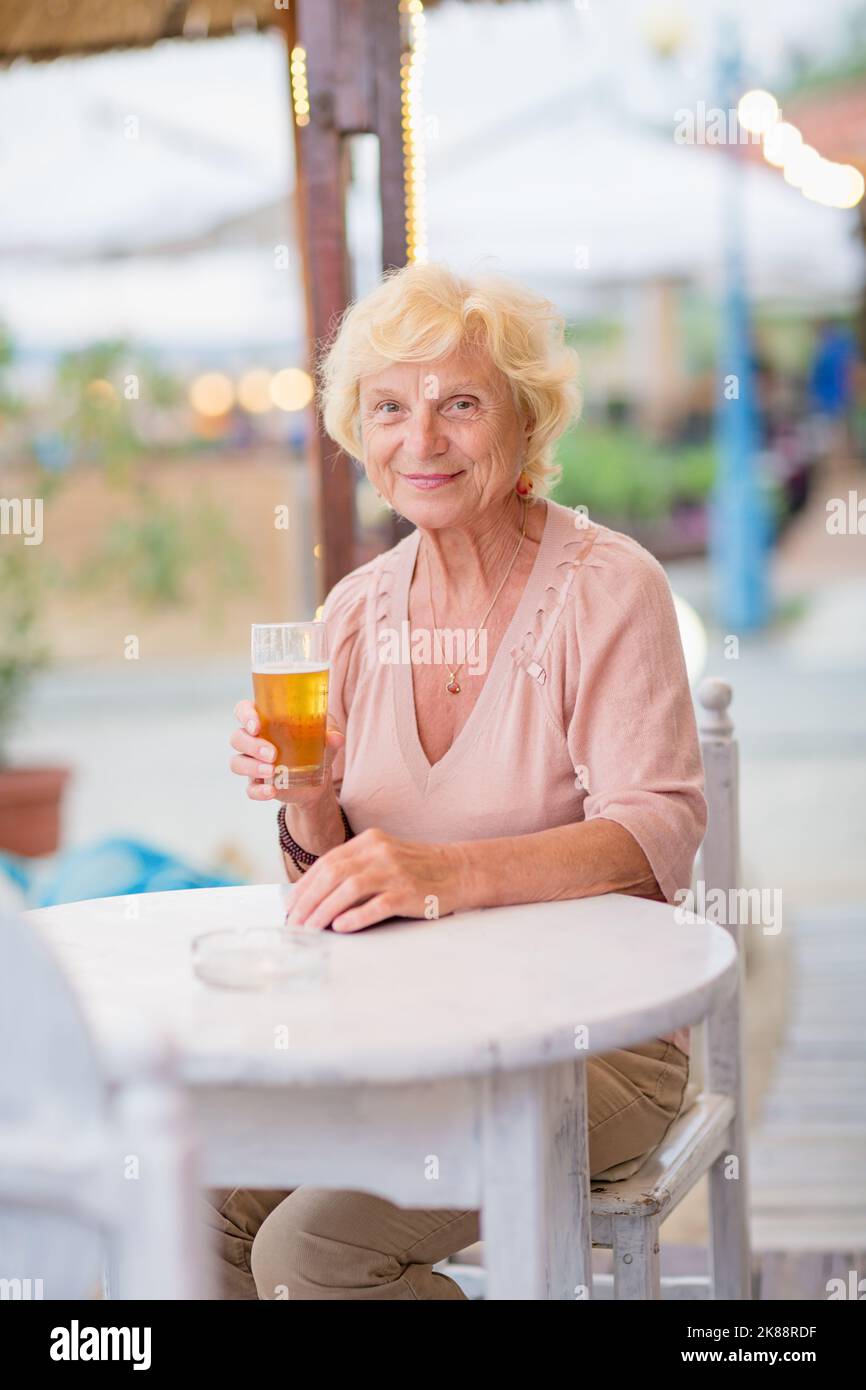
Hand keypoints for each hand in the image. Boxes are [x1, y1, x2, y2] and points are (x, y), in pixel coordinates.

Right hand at [229, 698, 344, 806]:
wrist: (319, 779)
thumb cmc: (318, 745)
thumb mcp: (327, 736)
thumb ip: (331, 733)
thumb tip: (335, 738)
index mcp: (266, 720)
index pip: (243, 710)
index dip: (245, 715)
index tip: (256, 725)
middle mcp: (254, 740)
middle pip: (238, 737)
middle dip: (252, 745)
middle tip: (272, 754)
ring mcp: (253, 762)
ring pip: (237, 762)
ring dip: (251, 767)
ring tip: (271, 771)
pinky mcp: (257, 783)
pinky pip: (249, 788)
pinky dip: (258, 791)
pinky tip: (271, 791)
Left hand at [284, 828, 465, 932]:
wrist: (460, 870)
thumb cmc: (417, 869)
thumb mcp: (384, 857)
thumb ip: (355, 868)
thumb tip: (315, 896)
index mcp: (369, 841)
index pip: (326, 862)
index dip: (304, 885)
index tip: (289, 906)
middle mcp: (379, 852)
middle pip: (332, 874)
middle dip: (307, 900)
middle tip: (293, 922)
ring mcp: (395, 871)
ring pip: (349, 889)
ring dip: (324, 911)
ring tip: (310, 929)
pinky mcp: (409, 892)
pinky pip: (377, 905)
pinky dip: (356, 916)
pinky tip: (341, 927)